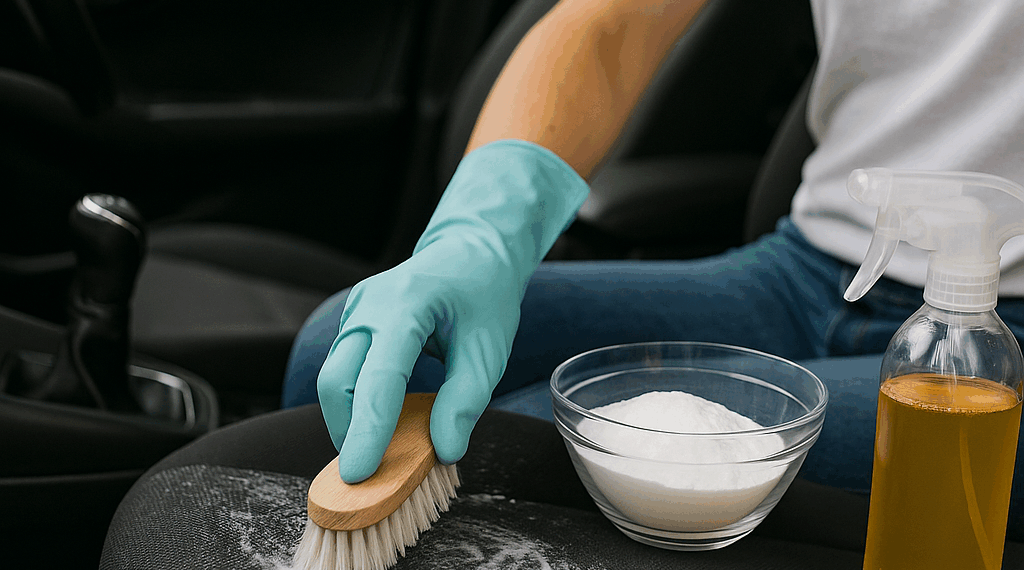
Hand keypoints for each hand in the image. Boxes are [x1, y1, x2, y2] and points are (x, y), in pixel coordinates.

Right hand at [316, 140, 587, 482]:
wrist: (470, 251)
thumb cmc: (483, 294)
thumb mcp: (489, 349)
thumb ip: (465, 400)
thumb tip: (442, 451)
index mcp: (405, 304)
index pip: (378, 378)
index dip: (368, 431)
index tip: (360, 475)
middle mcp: (369, 305)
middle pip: (337, 381)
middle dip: (349, 432)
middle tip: (370, 477)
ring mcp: (355, 312)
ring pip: (334, 379)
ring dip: (351, 420)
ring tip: (380, 453)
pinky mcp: (354, 324)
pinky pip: (343, 370)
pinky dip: (357, 404)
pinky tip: (381, 424)